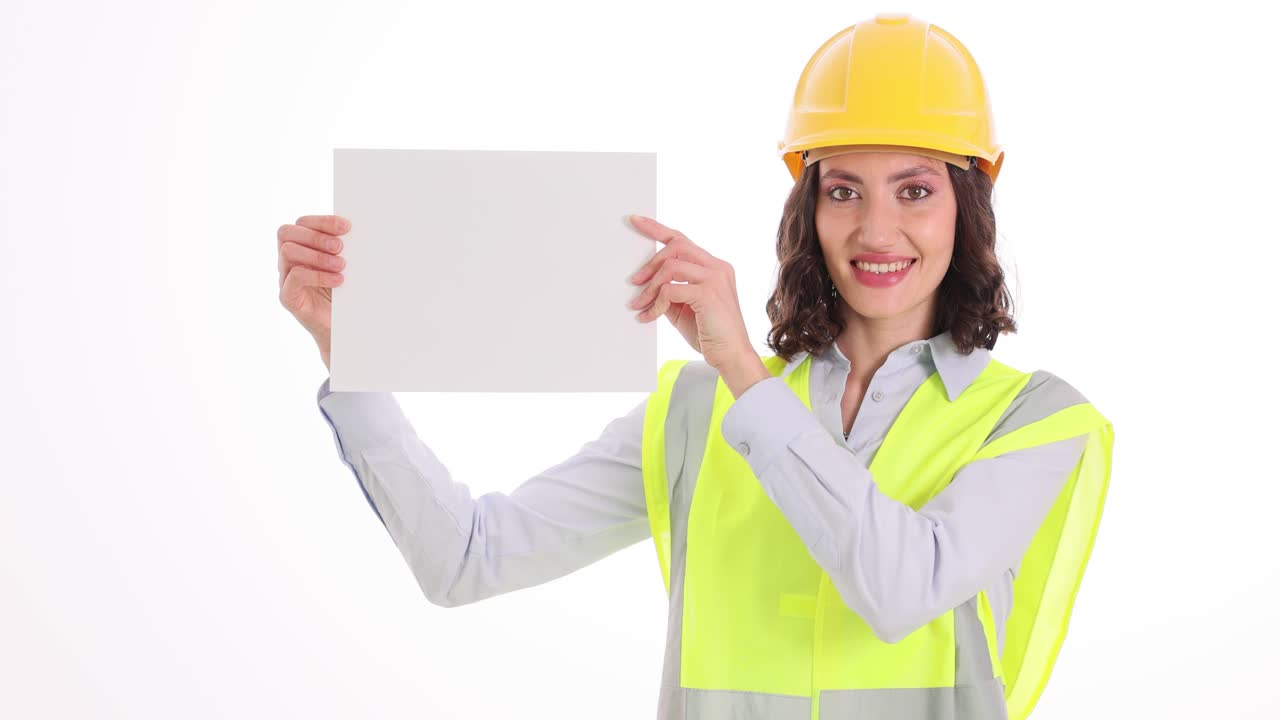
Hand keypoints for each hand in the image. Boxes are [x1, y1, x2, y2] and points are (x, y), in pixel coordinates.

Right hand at [278, 215, 349, 369]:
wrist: (344, 331)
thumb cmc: (345, 295)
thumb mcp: (347, 267)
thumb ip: (344, 249)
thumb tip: (354, 230)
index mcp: (302, 248)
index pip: (301, 223)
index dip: (322, 221)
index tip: (347, 226)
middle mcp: (289, 261)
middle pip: (287, 233)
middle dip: (317, 236)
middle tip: (340, 247)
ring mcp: (285, 279)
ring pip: (288, 251)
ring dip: (318, 255)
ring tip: (341, 265)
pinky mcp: (288, 297)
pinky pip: (295, 277)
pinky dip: (318, 275)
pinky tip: (338, 280)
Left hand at [624, 214, 753, 373]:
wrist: (732, 357)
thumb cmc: (710, 334)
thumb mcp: (683, 309)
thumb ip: (669, 291)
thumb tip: (643, 285)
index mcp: (714, 267)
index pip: (682, 240)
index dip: (657, 229)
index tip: (636, 221)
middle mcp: (717, 267)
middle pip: (676, 246)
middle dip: (650, 262)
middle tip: (633, 281)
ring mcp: (715, 278)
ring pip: (671, 266)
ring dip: (649, 286)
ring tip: (638, 303)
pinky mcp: (709, 294)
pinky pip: (671, 290)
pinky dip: (655, 303)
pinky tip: (649, 316)